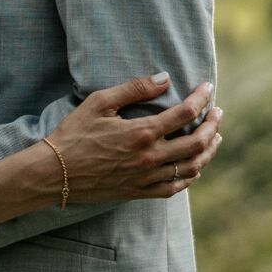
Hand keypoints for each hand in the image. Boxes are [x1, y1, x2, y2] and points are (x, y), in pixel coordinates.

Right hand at [46, 77, 222, 202]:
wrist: (54, 173)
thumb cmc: (73, 133)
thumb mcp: (99, 102)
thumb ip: (134, 89)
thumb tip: (165, 79)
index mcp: (142, 132)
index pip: (186, 113)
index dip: (202, 98)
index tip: (207, 88)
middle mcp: (150, 157)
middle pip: (197, 142)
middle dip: (213, 125)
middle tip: (217, 113)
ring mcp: (146, 178)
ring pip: (191, 167)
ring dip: (208, 151)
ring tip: (214, 138)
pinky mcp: (138, 192)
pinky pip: (174, 188)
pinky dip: (190, 176)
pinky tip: (194, 168)